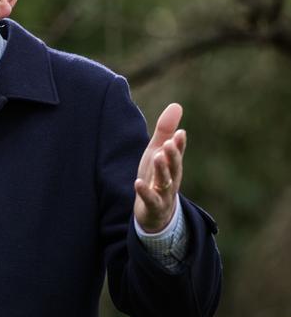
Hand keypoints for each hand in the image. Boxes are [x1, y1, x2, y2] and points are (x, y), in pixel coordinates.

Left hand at [134, 103, 186, 232]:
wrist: (156, 212)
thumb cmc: (157, 176)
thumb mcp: (158, 152)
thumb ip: (165, 130)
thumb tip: (177, 105)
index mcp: (173, 165)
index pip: (178, 153)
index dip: (179, 144)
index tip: (180, 132)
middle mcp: (171, 178)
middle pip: (174, 166)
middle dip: (173, 155)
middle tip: (168, 143)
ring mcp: (163, 194)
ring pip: (165, 182)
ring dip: (162, 170)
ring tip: (157, 157)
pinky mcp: (153, 206)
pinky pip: (150, 199)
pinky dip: (145, 192)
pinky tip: (138, 183)